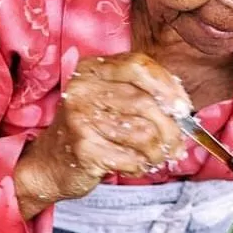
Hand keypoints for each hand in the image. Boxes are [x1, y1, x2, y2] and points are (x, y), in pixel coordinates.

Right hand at [14, 53, 191, 219]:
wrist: (48, 164)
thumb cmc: (89, 132)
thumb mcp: (110, 102)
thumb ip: (143, 96)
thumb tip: (184, 109)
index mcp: (92, 69)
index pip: (139, 66)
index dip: (168, 86)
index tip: (184, 108)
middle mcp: (83, 89)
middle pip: (146, 103)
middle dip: (171, 129)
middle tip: (177, 145)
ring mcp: (80, 118)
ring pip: (144, 134)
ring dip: (157, 153)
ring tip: (155, 158)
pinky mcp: (84, 148)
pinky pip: (131, 158)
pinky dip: (140, 167)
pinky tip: (133, 166)